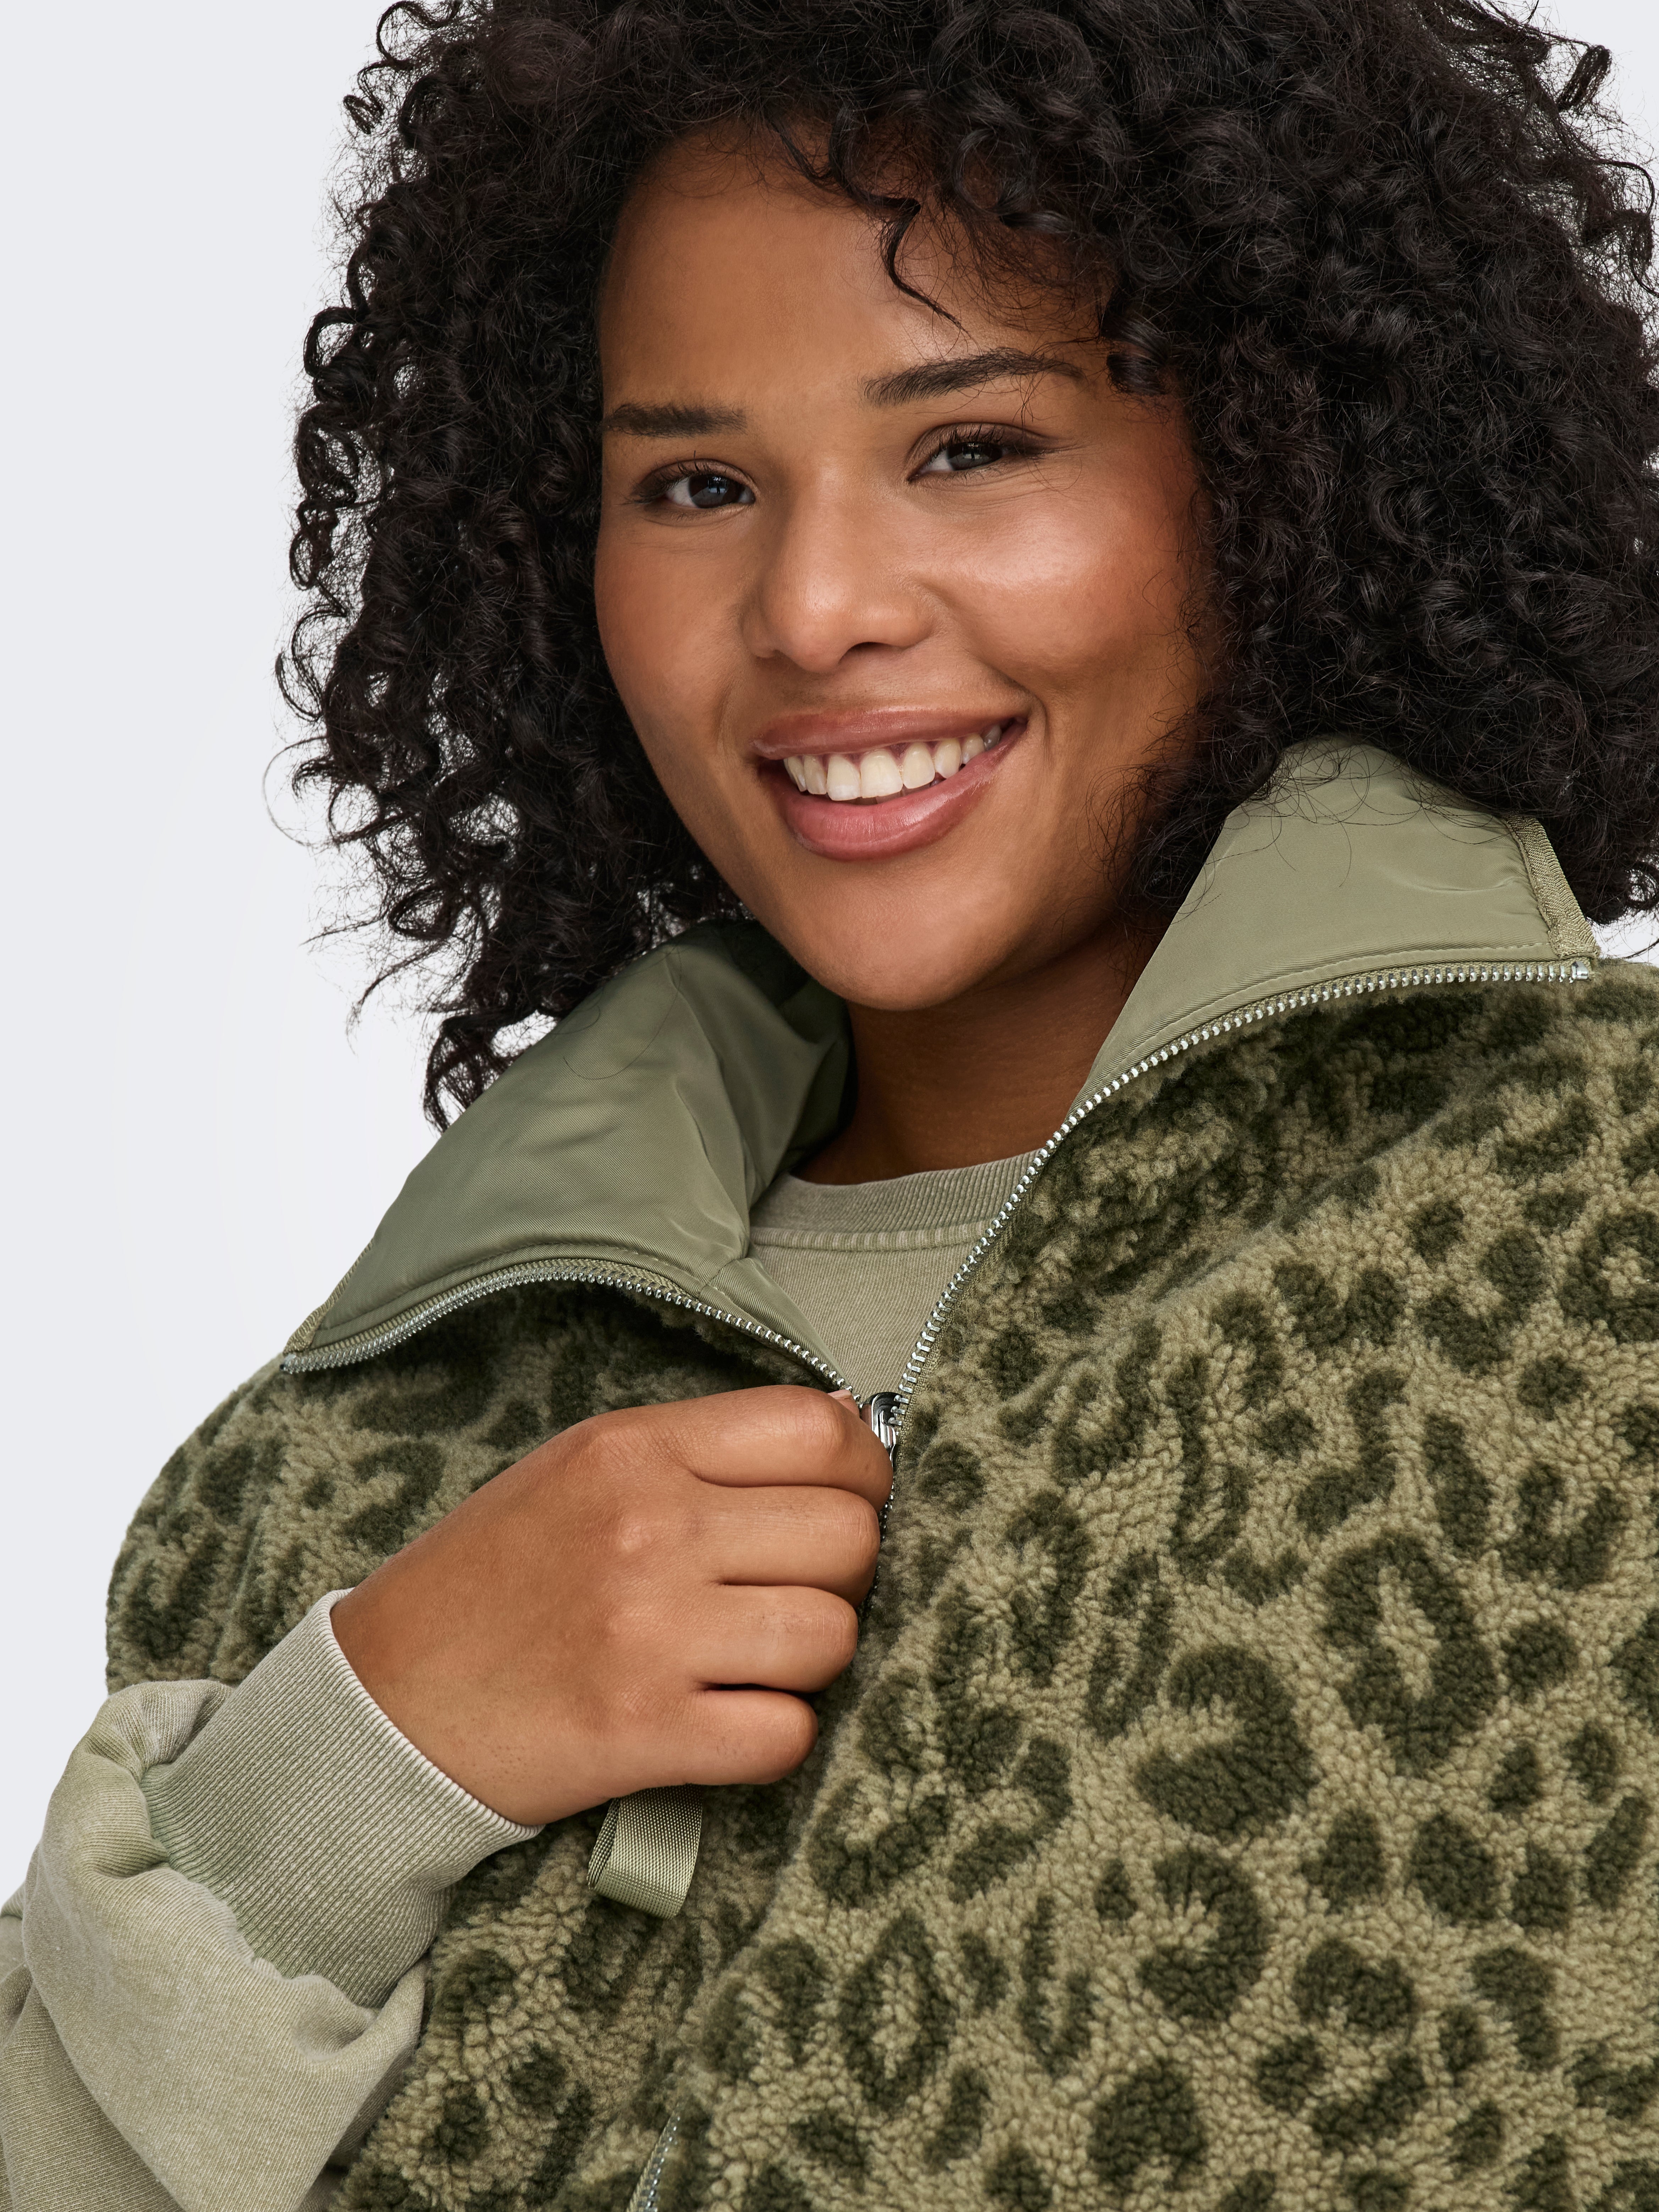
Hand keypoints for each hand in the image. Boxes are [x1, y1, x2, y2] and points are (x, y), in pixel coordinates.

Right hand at [330, 1386, 891, 1825]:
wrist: (384, 1702)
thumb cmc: (493, 1581)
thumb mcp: (581, 1470)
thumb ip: (702, 1451)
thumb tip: (844, 1437)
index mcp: (635, 1450)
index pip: (820, 1433)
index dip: (864, 1473)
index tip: (848, 1504)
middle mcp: (650, 1528)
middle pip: (848, 1535)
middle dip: (846, 1573)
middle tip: (795, 1593)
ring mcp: (649, 1631)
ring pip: (833, 1635)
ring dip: (813, 1660)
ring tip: (756, 1661)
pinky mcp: (643, 1730)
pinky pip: (787, 1734)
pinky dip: (776, 1738)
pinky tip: (727, 1722)